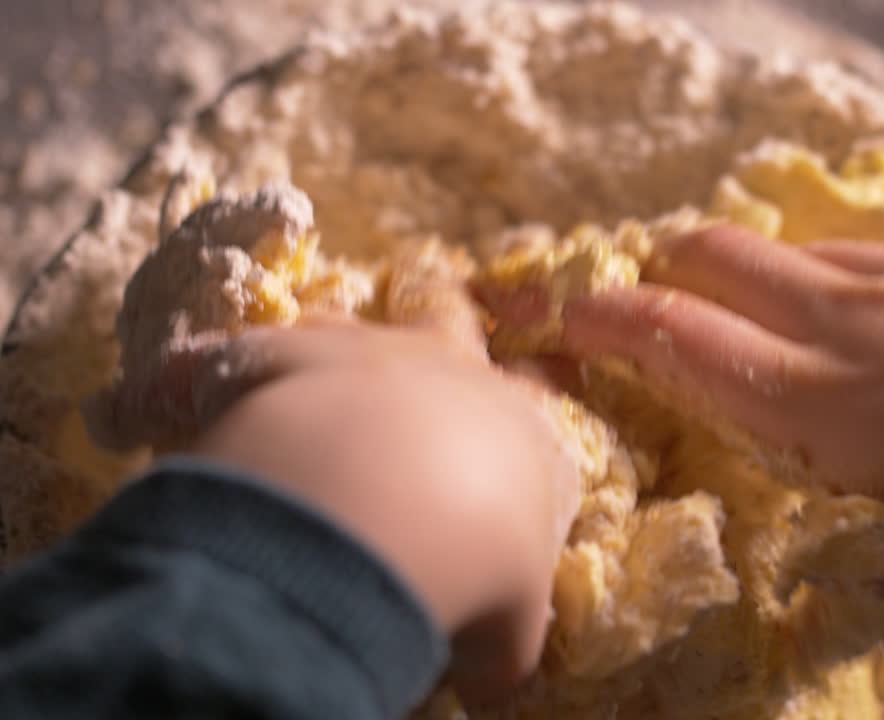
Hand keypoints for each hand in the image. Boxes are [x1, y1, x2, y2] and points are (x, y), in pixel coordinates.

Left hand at [93, 317, 579, 704]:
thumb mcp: (507, 626)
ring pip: (336, 322)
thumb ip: (498, 642)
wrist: (384, 513)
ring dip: (315, 346)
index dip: (525, 397)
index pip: (536, 393)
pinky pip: (209, 363)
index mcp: (514, 424)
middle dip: (439, 313)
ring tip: (284, 389)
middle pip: (449, 313)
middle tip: (416, 341)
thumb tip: (485, 682)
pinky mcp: (265, 358)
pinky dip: (170, 389)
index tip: (510, 414)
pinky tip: (130, 415)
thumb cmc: (471, 564)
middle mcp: (443, 368)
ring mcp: (353, 352)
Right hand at [490, 225, 883, 613]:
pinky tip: (826, 302)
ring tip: (711, 296)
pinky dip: (800, 266)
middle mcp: (843, 330)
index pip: (678, 342)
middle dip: (647, 270)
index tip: (549, 316)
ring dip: (720, 261)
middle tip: (624, 304)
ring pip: (772, 246)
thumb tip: (825, 614)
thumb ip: (882, 582)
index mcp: (824, 410)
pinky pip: (841, 250)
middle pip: (708, 260)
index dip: (598, 322)